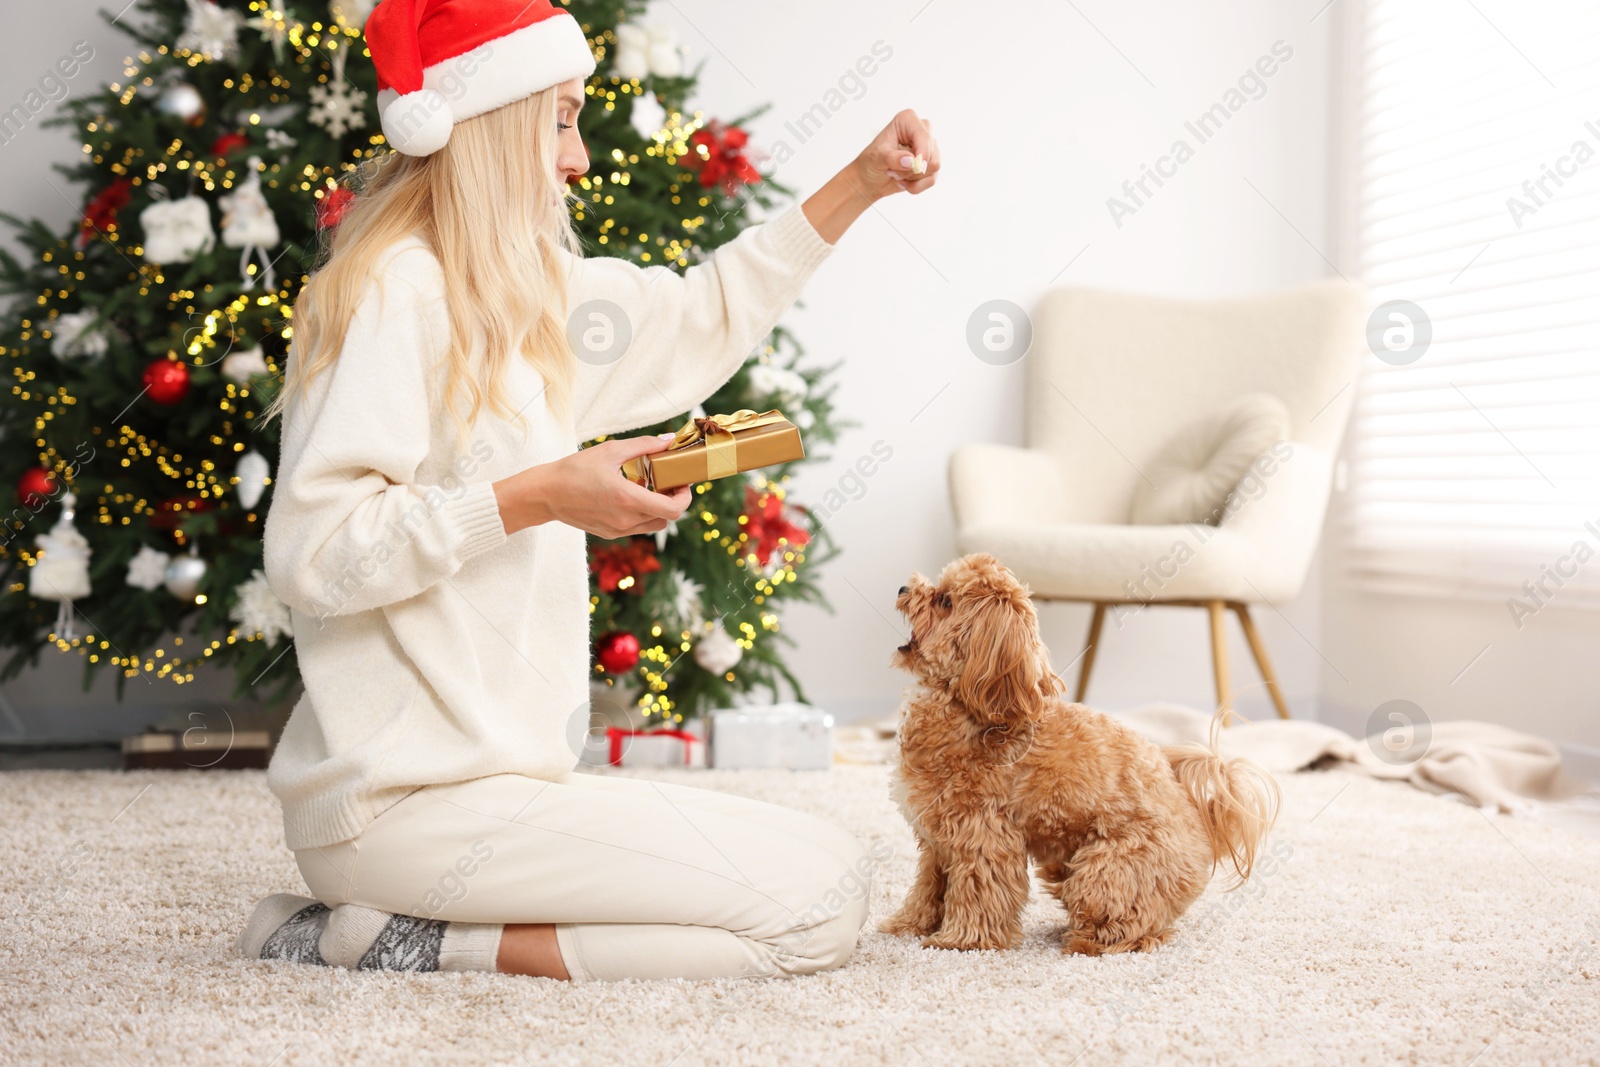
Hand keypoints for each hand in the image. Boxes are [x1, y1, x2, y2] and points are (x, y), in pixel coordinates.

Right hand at [493, 435, 691, 537]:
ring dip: (659, 508)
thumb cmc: (574, 470)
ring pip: (654, 525)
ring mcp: (618, 530)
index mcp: (628, 500)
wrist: (545, 494)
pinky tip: (632, 495)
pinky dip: (643, 514)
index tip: (681, 481)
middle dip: (673, 500)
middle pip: (667, 518)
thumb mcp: (610, 451)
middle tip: (668, 481)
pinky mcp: (610, 533)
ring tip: (649, 488)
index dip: (685, 497)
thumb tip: (668, 441)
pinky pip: (638, 527)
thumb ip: (643, 446)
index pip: (673, 510)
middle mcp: (625, 520)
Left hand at [852, 109, 940, 199]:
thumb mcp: (876, 158)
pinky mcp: (931, 163)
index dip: (921, 154)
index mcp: (907, 120)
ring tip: (896, 174)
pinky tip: (904, 182)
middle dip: (911, 169)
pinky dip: (916, 186)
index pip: (924, 136)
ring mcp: (929, 146)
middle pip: (931, 154)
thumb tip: (911, 161)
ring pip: (933, 167)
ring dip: (912, 178)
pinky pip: (932, 179)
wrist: (870, 178)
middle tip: (892, 170)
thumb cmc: (871, 162)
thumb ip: (892, 158)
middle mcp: (922, 130)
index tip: (913, 166)